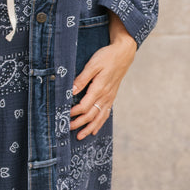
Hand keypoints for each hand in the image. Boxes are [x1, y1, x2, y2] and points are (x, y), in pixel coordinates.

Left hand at [69, 15, 135, 139]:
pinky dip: (100, 123)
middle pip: (91, 115)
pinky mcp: (112, 96)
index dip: (74, 113)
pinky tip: (95, 129)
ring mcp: (110, 97)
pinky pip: (106, 113)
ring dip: (90, 128)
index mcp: (99, 88)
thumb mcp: (93, 64)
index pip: (84, 106)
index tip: (64, 115)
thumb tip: (72, 91)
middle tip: (68, 129)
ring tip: (81, 136)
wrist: (124, 53)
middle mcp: (105, 96)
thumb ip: (82, 78)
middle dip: (79, 123)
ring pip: (99, 117)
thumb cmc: (107, 57)